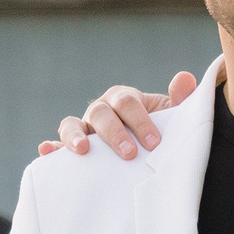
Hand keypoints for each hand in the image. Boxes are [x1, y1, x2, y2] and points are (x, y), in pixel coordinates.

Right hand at [38, 71, 197, 161]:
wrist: (146, 151)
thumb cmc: (158, 130)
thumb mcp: (171, 116)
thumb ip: (179, 100)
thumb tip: (186, 79)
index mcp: (123, 99)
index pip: (127, 103)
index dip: (140, 121)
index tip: (154, 143)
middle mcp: (101, 110)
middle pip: (100, 113)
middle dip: (114, 133)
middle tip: (129, 154)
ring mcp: (84, 128)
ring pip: (72, 124)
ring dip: (75, 135)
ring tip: (83, 150)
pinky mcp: (72, 146)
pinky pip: (58, 144)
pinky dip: (51, 147)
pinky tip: (47, 151)